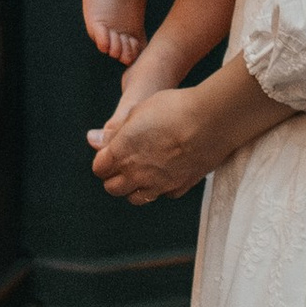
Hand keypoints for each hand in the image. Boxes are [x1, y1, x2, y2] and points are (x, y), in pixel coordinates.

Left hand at [88, 86, 214, 205]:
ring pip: (135, 198)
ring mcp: (158, 185)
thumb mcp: (137, 110)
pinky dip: (160, 187)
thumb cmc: (174, 108)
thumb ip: (115, 131)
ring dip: (134, 187)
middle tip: (123, 164)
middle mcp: (137, 174)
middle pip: (113, 188)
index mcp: (121, 153)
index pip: (99, 169)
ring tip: (142, 171)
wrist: (212, 120)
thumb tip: (93, 139)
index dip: (103, 160)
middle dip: (114, 177)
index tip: (110, 152)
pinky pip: (162, 194)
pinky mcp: (179, 188)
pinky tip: (167, 171)